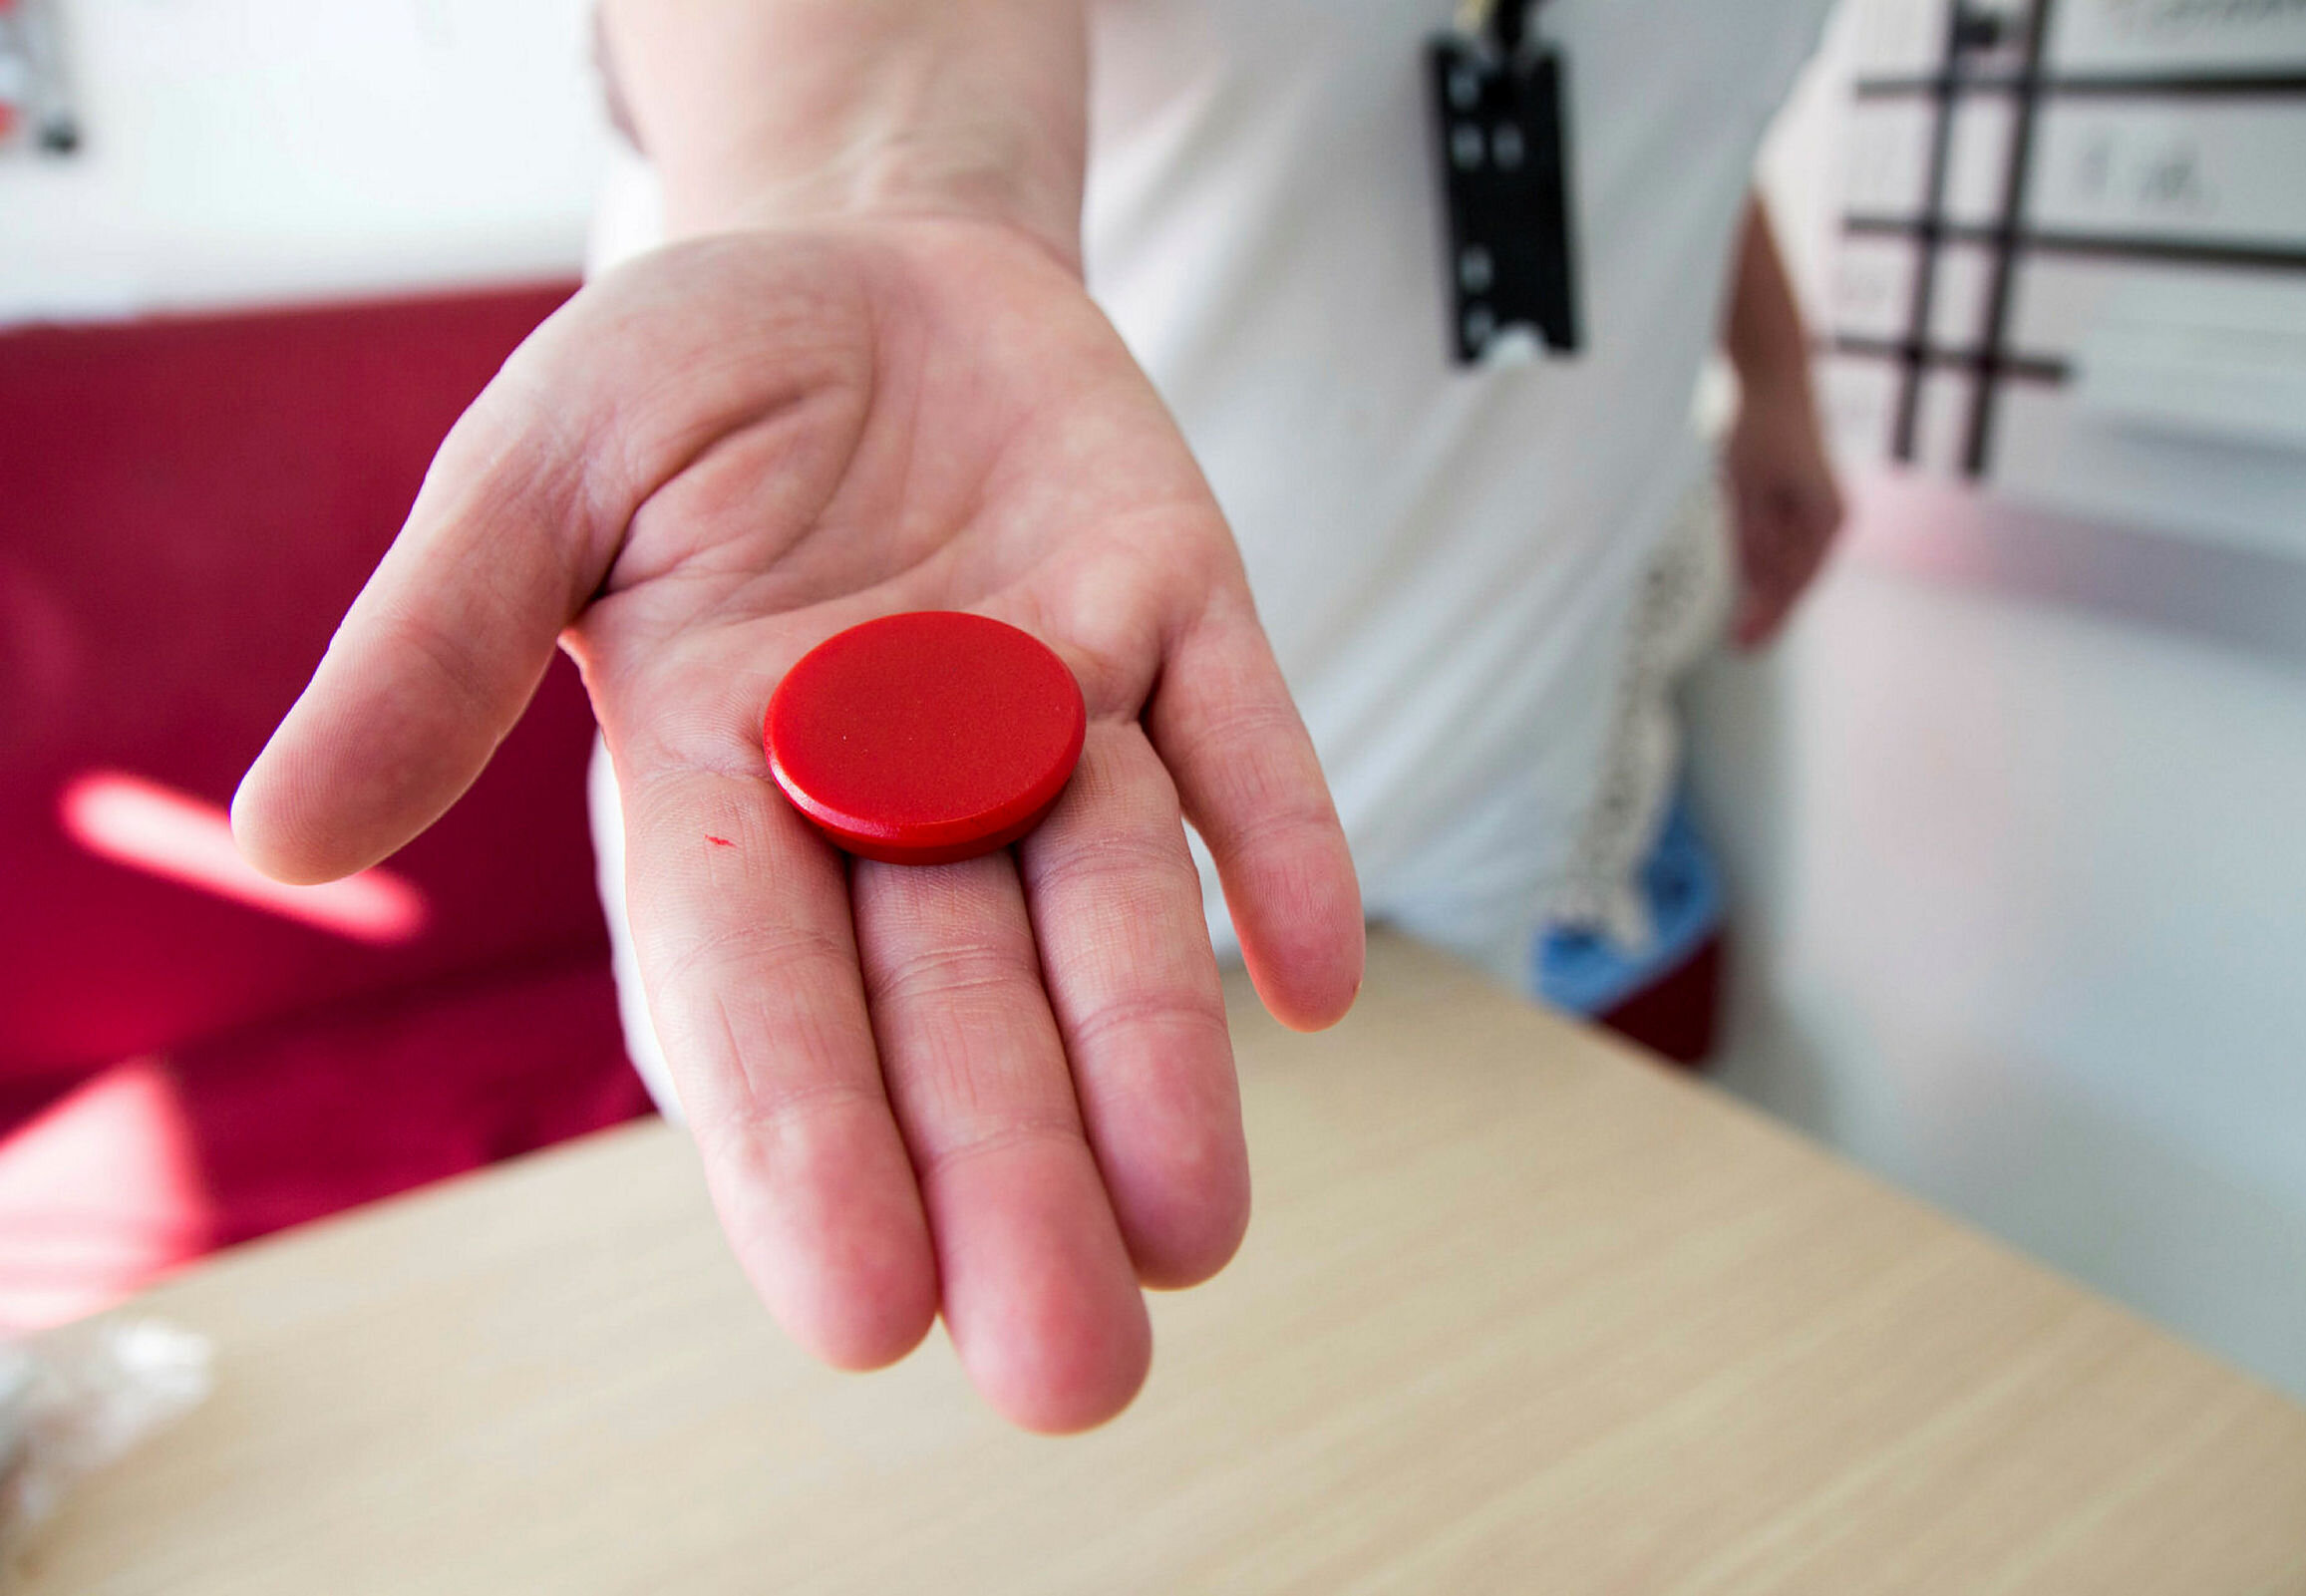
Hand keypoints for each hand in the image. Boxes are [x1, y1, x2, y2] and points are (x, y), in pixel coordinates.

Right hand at [233, 216, 1364, 1430]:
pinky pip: (1242, 742)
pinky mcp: (1174, 616)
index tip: (864, 1311)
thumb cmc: (684, 378)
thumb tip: (282, 836)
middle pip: (959, 1004)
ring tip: (1191, 1232)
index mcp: (724, 776)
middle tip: (1069, 1372)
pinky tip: (1318, 981)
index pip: (762, 991)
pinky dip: (1282, 848)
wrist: (868, 258)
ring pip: (1108, 908)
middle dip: (1009, 1175)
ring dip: (1157, 1061)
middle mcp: (900, 779)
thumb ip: (435, 642)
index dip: (807, 1142)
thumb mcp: (533, 471)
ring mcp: (1053, 703)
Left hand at [1722, 381, 1844, 648]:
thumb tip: (1756, 583)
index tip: (1744, 643)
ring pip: (1793, 568)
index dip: (1769, 616)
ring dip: (1770, 596)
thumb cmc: (1762, 429)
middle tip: (1741, 647)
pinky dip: (1770, 570)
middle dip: (1770, 614)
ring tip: (1745, 629)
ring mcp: (1821, 513)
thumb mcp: (1747, 486)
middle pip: (1798, 581)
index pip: (1794, 582)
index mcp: (1825, 518)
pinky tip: (1753, 590)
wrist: (1776, 383)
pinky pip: (1788, 548)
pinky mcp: (1805, 505)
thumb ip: (1754, 536)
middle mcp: (1831, 520)